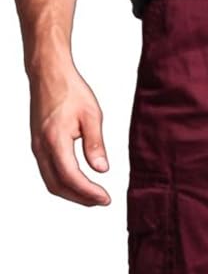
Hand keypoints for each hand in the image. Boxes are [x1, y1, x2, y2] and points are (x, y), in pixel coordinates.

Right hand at [30, 61, 110, 205]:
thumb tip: (102, 169)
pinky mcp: (38, 145)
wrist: (48, 73)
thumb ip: (96, 144)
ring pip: (51, 182)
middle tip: (102, 200)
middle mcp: (41, 147)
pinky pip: (48, 173)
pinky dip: (64, 183)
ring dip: (72, 194)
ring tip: (93, 196)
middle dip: (81, 198)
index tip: (105, 198)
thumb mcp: (92, 115)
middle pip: (58, 186)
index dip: (89, 192)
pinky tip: (79, 183)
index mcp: (55, 139)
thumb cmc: (69, 89)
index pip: (71, 177)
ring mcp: (37, 147)